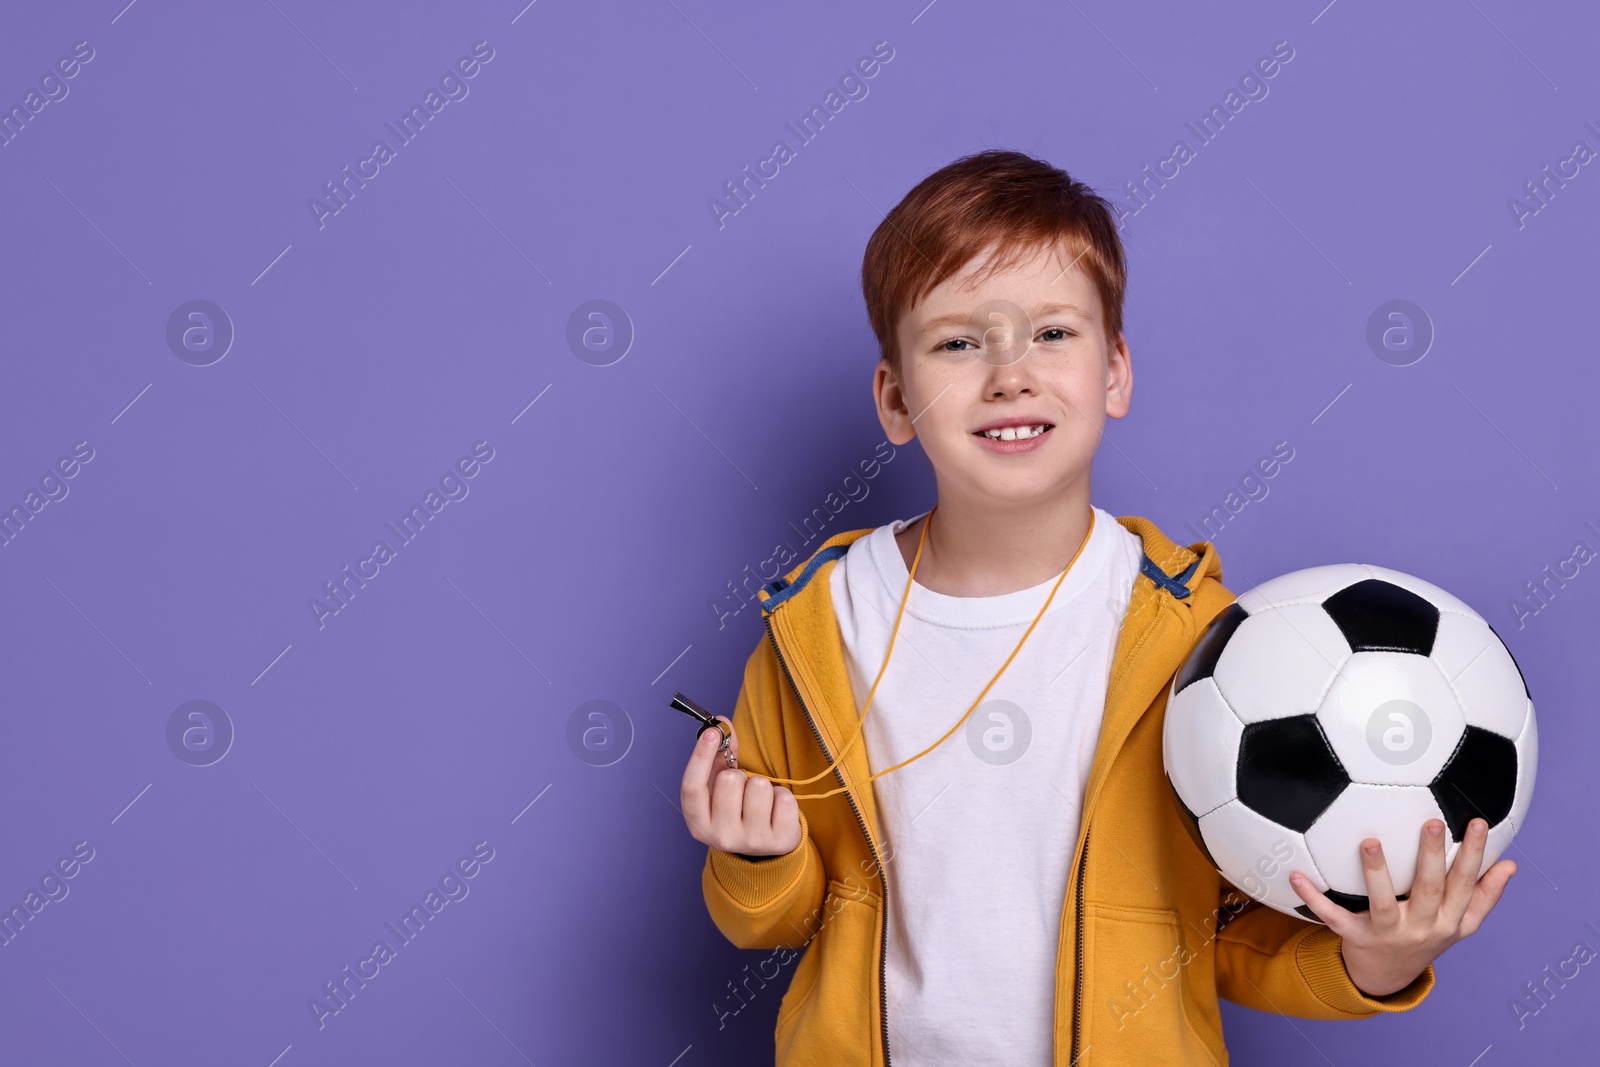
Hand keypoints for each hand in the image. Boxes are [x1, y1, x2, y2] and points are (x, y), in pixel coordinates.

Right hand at [680, 715, 800, 857]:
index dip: (700, 756)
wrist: (765, 846)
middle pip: (729, 780)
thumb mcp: (721, 788)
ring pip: (759, 786)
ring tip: (761, 801)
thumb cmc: (738, 809)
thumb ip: (719, 756)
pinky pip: (784, 797)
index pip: (692, 787)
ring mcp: (750, 842)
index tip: (712, 731)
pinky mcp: (778, 841)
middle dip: (740, 775)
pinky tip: (776, 810)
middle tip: (743, 790)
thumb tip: (721, 722)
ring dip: (764, 786)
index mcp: (699, 823)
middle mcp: (720, 837)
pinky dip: (782, 796)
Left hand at [1289, 817, 1516, 996]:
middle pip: (1430, 889)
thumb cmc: (1426, 937)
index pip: (1466, 884)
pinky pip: (1333, 917)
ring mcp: (1389, 934)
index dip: (1474, 855)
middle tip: (1431, 821)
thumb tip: (1509, 864)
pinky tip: (1295, 876)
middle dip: (1433, 856)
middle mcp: (1422, 927)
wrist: (1389, 978)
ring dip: (1377, 872)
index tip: (1478, 822)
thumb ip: (1483, 896)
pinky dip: (1313, 898)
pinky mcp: (1356, 938)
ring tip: (1370, 841)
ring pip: (1384, 902)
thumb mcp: (1459, 924)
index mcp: (1449, 921)